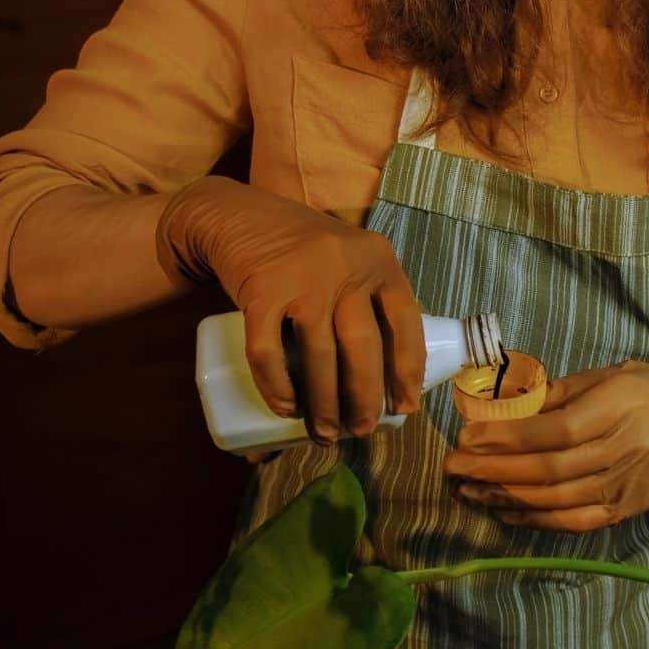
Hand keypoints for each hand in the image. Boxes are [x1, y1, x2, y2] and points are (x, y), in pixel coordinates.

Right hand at [157, 176, 424, 442]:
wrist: (240, 216)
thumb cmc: (306, 251)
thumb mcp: (351, 259)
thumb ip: (373, 297)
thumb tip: (393, 374)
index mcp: (378, 260)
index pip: (406, 321)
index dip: (408, 370)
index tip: (404, 407)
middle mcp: (344, 266)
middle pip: (363, 346)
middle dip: (365, 398)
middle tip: (362, 430)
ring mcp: (301, 277)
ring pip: (318, 355)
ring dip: (324, 404)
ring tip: (327, 433)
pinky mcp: (259, 290)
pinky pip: (268, 351)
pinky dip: (277, 387)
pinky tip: (286, 409)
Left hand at [443, 360, 648, 531]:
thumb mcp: (612, 374)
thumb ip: (559, 392)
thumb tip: (502, 404)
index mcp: (620, 406)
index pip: (554, 430)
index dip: (507, 437)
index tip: (467, 435)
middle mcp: (624, 449)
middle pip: (549, 468)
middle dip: (494, 469)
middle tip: (452, 466)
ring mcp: (626, 485)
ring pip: (556, 499)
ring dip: (505, 495)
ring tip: (467, 488)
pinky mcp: (627, 510)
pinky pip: (574, 521)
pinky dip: (535, 519)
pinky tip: (503, 509)